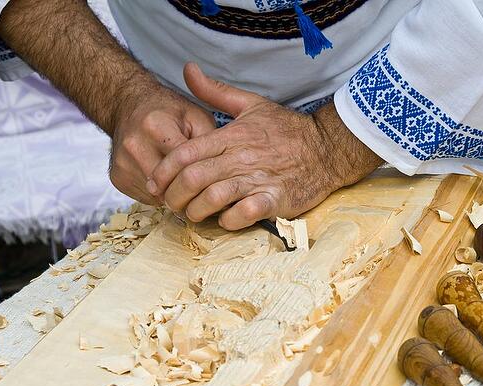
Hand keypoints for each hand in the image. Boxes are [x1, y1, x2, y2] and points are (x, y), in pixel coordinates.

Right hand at [109, 89, 214, 204]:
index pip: (185, 165)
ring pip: (159, 196)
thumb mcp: (196, 117)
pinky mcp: (118, 178)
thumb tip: (221, 173)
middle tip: (205, 189)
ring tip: (186, 183)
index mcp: (156, 126)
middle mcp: (135, 146)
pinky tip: (167, 181)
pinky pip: (146, 198)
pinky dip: (160, 194)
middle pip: (170, 185)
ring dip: (175, 194)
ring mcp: (123, 164)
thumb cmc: (168, 112)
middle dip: (189, 190)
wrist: (128, 106)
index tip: (216, 182)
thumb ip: (209, 142)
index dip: (204, 176)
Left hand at [149, 63, 381, 228]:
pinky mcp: (276, 199)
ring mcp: (259, 179)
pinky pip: (245, 213)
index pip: (185, 153)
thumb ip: (215, 90)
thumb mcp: (251, 103)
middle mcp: (242, 157)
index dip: (163, 172)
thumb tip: (187, 69)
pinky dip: (229, 220)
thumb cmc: (287, 129)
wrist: (327, 149)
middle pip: (193, 178)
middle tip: (171, 204)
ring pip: (214, 197)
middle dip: (174, 196)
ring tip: (193, 214)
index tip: (155, 184)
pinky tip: (225, 220)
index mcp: (232, 135)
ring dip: (196, 211)